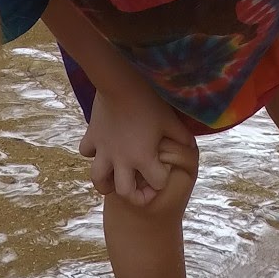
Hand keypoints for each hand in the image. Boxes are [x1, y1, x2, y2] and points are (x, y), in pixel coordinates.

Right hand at [77, 86, 195, 206]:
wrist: (120, 83)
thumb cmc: (149, 101)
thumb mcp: (170, 120)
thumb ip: (182, 136)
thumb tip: (191, 146)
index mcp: (143, 157)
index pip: (156, 182)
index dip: (163, 179)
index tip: (165, 170)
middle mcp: (121, 159)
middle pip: (124, 192)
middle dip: (134, 195)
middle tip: (139, 187)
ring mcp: (103, 150)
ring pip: (98, 179)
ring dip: (106, 182)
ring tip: (113, 178)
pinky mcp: (91, 137)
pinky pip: (86, 152)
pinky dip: (93, 153)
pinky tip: (102, 147)